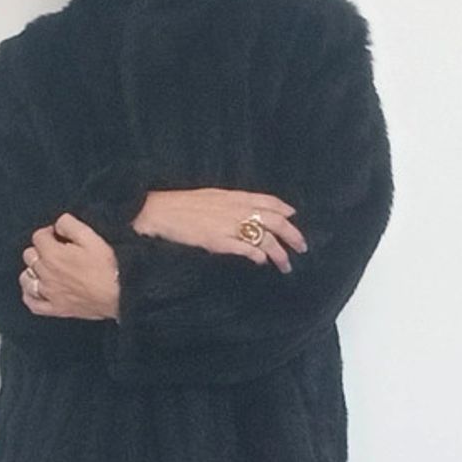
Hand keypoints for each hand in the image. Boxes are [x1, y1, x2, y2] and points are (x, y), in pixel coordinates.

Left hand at [19, 213, 119, 318]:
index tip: (60, 235)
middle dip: (40, 249)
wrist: (121, 294)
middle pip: (29, 256)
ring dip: (32, 271)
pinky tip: (36, 290)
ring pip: (26, 279)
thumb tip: (58, 225)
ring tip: (46, 268)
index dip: (49, 232)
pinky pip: (33, 304)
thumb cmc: (108, 266)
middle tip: (57, 250)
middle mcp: (46, 274)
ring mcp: (49, 293)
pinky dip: (30, 296)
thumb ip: (70, 225)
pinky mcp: (56, 308)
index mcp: (53, 254)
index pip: (38, 236)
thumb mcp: (91, 236)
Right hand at [132, 188, 307, 272]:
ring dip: (279, 253)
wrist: (159, 211)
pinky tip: (262, 262)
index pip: (268, 201)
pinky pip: (246, 249)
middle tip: (302, 248)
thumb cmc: (181, 205)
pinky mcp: (219, 241)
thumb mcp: (210, 197)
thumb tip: (245, 214)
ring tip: (286, 265)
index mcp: (234, 196)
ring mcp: (228, 225)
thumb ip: (230, 204)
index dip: (284, 209)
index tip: (294, 218)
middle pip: (274, 221)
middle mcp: (236, 209)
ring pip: (265, 238)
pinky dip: (258, 255)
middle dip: (293, 235)